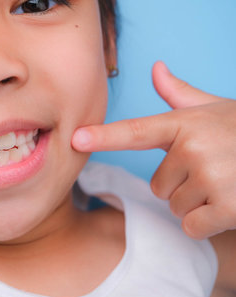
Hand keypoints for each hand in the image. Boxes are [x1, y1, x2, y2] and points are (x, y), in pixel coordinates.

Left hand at [72, 61, 235, 239]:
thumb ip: (179, 94)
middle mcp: (194, 148)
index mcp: (185, 124)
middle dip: (181, 184)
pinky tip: (228, 205)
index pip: (136, 131)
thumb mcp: (214, 108)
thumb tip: (156, 68)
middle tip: (211, 169)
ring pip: (175, 206)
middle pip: (157, 186)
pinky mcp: (228, 207)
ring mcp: (211, 177)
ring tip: (224, 184)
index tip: (76, 139)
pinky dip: (208, 223)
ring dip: (196, 203)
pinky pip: (192, 226)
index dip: (104, 137)